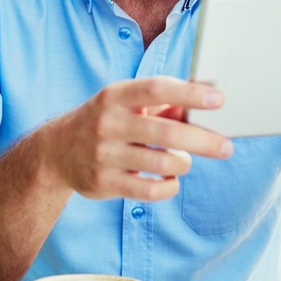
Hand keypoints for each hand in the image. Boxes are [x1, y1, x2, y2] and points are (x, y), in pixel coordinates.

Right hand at [39, 76, 232, 201]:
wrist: (54, 152)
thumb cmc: (105, 121)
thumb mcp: (125, 103)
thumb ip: (162, 103)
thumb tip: (205, 102)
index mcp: (115, 96)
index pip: (157, 89)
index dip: (190, 93)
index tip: (219, 100)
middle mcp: (107, 123)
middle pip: (166, 131)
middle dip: (202, 140)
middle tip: (226, 147)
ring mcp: (104, 154)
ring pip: (161, 163)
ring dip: (183, 163)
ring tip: (186, 161)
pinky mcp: (103, 183)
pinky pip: (149, 191)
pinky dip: (169, 187)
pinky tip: (171, 180)